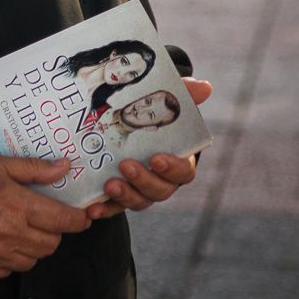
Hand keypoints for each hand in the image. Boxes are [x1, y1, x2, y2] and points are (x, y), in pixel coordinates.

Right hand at [0, 154, 91, 281]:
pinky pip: (7, 272)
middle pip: (50, 245)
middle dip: (55, 232)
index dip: (78, 220)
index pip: (62, 221)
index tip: (82, 217)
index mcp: (18, 206)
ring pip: (31, 261)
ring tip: (22, 230)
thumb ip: (34, 169)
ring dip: (33, 247)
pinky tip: (2, 242)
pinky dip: (10, 260)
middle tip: (46, 219)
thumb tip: (64, 167)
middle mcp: (10, 235)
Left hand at [86, 76, 211, 220]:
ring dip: (125, 196)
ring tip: (109, 185)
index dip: (172, 168)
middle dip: (143, 180)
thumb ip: (184, 94)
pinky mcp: (119, 198)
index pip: (183, 171)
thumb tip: (205, 87)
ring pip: (139, 201)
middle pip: (160, 190)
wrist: (123, 122)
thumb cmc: (152, 113)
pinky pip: (114, 208)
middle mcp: (161, 180)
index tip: (156, 158)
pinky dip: (105, 210)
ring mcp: (140, 191)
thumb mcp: (165, 101)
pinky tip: (92, 210)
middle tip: (125, 166)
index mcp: (177, 159)